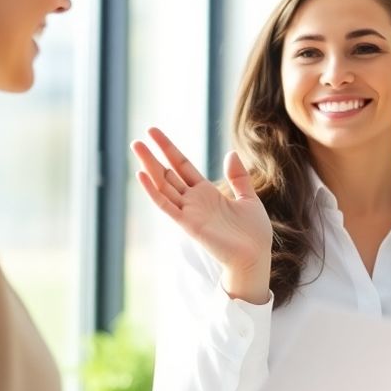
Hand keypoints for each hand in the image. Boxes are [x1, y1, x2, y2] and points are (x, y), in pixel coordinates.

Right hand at [132, 128, 272, 302]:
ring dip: (148, 167)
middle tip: (137, 140)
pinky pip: (166, 206)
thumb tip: (231, 153)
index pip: (182, 165)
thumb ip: (238, 177)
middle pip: (168, 173)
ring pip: (163, 185)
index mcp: (207, 192)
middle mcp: (193, 201)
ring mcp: (188, 212)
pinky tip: (142, 175)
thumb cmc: (253, 233)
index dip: (168, 149)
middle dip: (153, 156)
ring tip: (135, 148)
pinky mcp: (188, 225)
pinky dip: (153, 191)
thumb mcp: (248, 198)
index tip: (154, 133)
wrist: (255, 257)